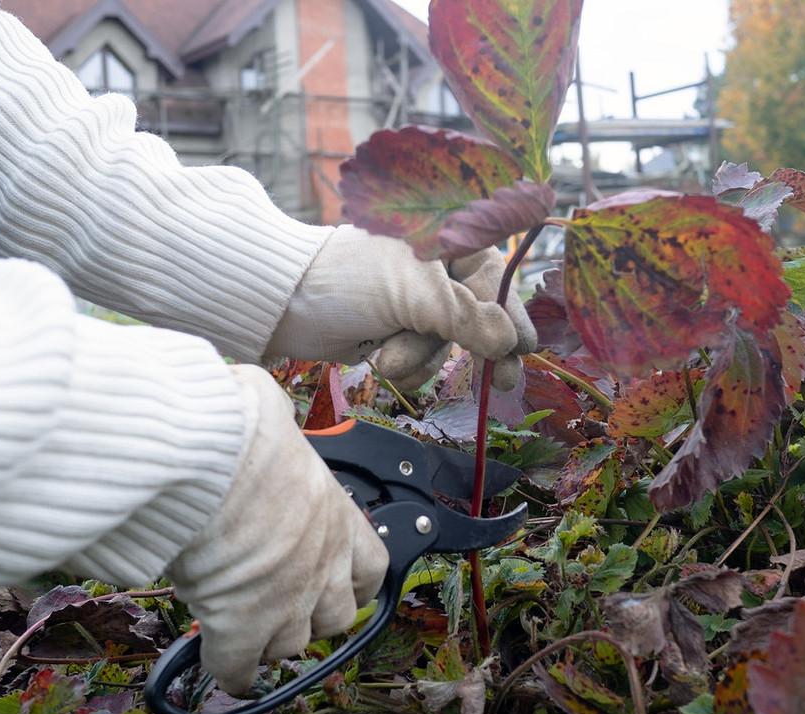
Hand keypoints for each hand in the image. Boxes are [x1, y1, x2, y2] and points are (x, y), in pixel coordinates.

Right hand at [165, 365, 387, 694]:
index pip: (370, 564)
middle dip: (314, 614)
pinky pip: (241, 666)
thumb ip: (274, 422)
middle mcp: (323, 562)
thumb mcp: (270, 416)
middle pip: (338, 615)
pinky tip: (223, 662)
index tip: (339, 581)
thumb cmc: (239, 429)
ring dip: (273, 638)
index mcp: (336, 513)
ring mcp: (287, 599)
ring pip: (293, 643)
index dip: (353, 579)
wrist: (209, 455)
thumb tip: (254, 397)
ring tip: (251, 626)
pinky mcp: (242, 625)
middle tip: (286, 604)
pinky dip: (233, 668)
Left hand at [264, 226, 536, 389]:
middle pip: (478, 313)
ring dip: (422, 357)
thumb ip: (465, 317)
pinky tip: (384, 363)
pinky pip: (423, 356)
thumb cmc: (346, 281)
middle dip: (482, 349)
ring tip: (389, 360)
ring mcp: (412, 300)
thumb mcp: (412, 293)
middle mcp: (432, 267)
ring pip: (447, 341)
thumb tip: (510, 343)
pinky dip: (408, 365)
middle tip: (501, 384)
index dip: (511, 312)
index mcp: (442, 238)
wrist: (280, 305)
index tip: (524, 349)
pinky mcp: (394, 329)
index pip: (493, 275)